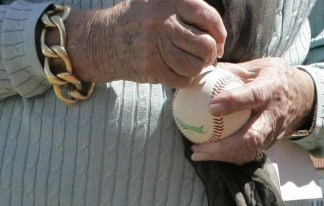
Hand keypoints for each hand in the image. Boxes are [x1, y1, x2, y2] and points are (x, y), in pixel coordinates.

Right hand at [63, 0, 226, 87]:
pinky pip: (182, 80)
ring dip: (197, 68)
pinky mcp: (151, 67)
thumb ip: (186, 7)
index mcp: (169, 1)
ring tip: (189, 62)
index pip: (208, 17)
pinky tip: (176, 71)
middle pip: (205, 45)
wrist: (104, 39)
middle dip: (209, 54)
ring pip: (196, 66)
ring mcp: (155, 45)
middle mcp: (163, 21)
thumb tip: (218, 32)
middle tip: (203, 55)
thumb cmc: (141, 20)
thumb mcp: (159, 1)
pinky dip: (184, 79)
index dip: (220, 33)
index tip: (219, 41)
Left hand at [190, 59, 315, 163]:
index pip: (253, 96)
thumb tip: (202, 70)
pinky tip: (210, 153)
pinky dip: (229, 156)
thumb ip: (233, 69)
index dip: (233, 102)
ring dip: (223, 156)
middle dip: (223, 147)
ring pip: (250, 150)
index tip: (211, 107)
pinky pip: (249, 152)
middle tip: (198, 147)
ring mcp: (274, 131)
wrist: (306, 97)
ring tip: (198, 153)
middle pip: (252, 136)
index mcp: (272, 88)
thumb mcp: (259, 66)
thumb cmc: (276, 77)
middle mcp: (274, 114)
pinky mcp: (271, 142)